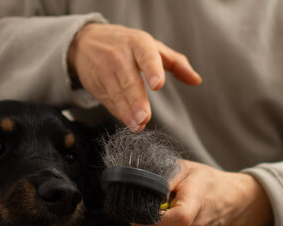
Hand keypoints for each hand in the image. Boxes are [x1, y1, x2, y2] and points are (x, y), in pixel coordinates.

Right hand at [67, 23, 201, 131]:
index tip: (158, 85)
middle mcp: (120, 56)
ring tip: (138, 126)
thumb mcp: (151, 47)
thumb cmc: (126, 45)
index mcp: (138, 44)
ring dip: (127, 112)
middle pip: (129, 81)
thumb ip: (176, 63)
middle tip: (145, 118)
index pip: (146, 56)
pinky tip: (128, 122)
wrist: (86, 42)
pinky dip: (119, 113)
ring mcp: (105, 71)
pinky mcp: (95, 85)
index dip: (152, 70)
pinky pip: (109, 101)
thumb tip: (196, 81)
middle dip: (137, 101)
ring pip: (117, 94)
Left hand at [132, 160, 273, 225]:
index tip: (142, 201)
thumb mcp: (185, 169)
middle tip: (139, 202)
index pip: (176, 218)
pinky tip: (159, 216)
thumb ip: (163, 177)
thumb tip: (140, 186)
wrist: (229, 201)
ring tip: (152, 207)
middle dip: (139, 219)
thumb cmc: (205, 181)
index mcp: (197, 203)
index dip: (151, 213)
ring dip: (144, 225)